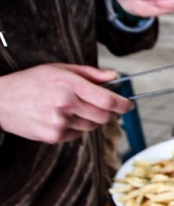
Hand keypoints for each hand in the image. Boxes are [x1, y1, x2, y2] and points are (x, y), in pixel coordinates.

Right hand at [0, 64, 132, 142]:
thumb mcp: (59, 69)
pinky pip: (77, 134)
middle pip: (104, 116)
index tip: (129, 105)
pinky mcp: (54, 136)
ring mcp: (59, 122)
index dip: (123, 104)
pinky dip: (75, 127)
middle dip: (107, 112)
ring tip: (71, 108)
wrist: (0, 101)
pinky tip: (59, 117)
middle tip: (99, 105)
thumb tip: (114, 77)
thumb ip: (90, 73)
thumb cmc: (31, 82)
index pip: (107, 100)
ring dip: (89, 119)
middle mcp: (65, 104)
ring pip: (92, 126)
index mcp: (69, 85)